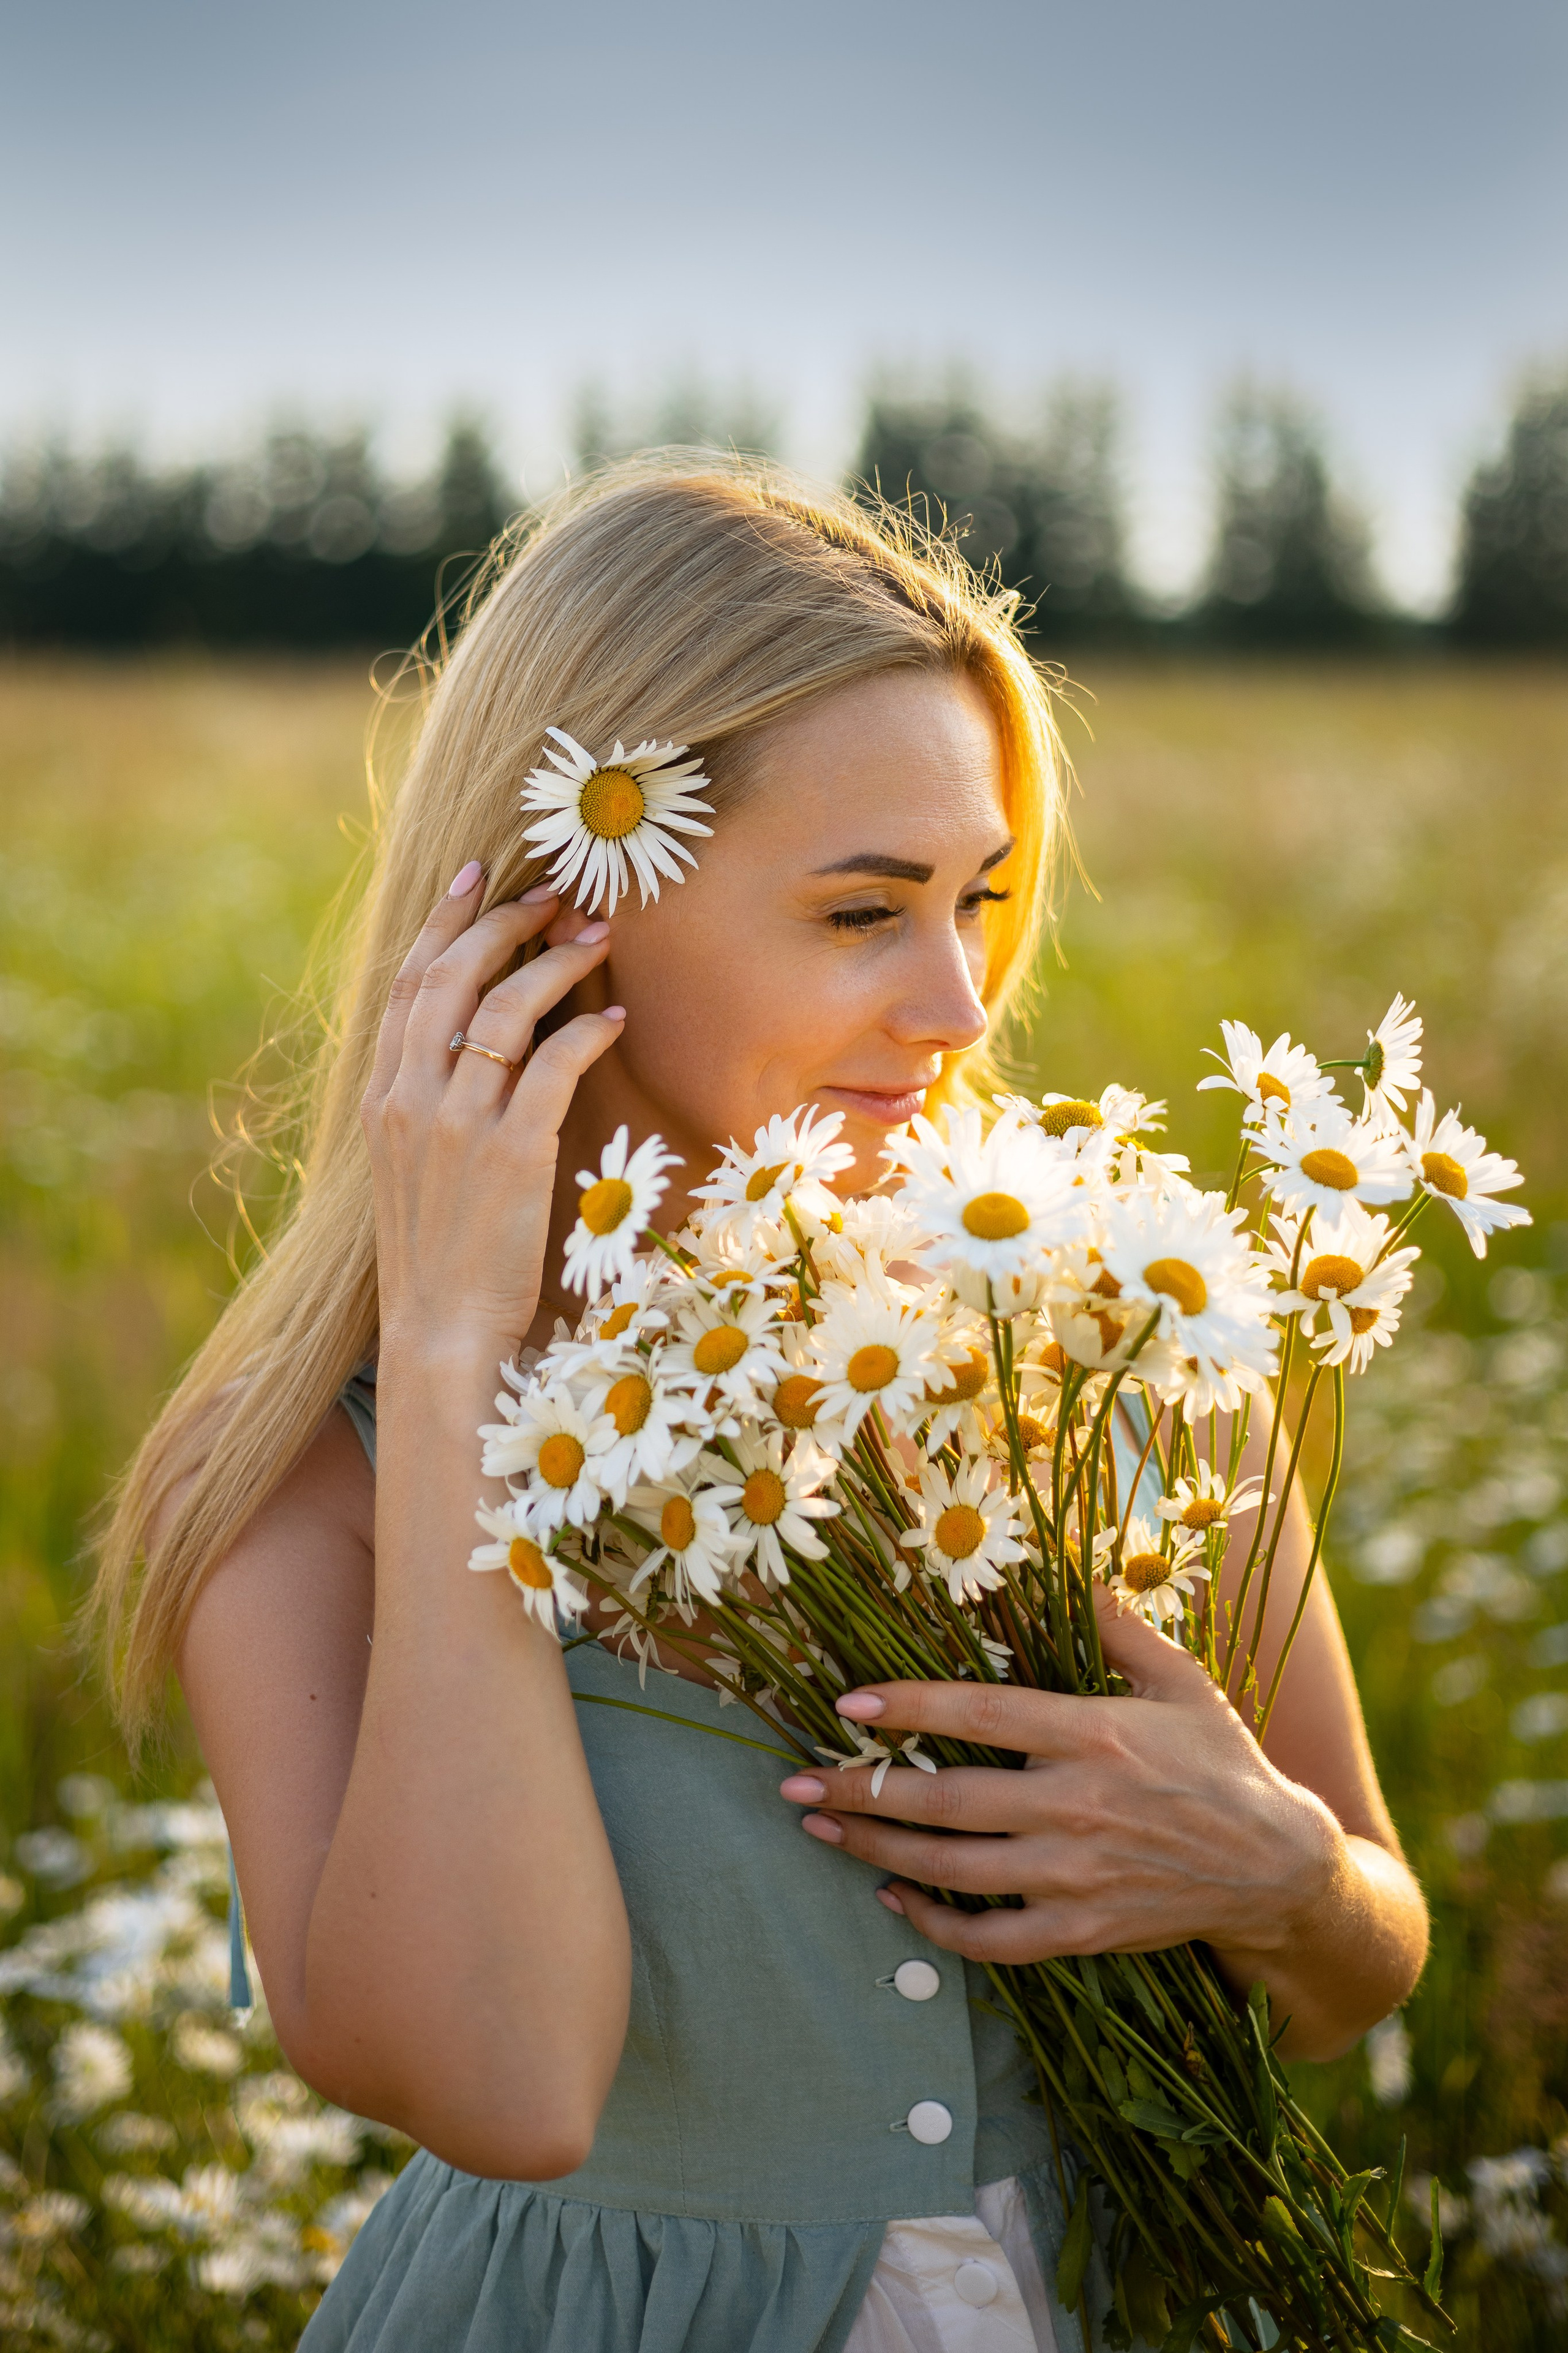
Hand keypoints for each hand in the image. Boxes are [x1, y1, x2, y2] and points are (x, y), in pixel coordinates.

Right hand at [361, 864, 624, 1358]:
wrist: (442, 1333)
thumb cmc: (442, 1256)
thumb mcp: (414, 1170)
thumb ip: (431, 1105)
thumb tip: (474, 1047)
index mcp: (383, 1099)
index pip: (408, 985)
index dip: (443, 922)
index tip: (476, 875)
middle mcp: (411, 1100)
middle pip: (452, 976)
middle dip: (505, 921)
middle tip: (555, 894)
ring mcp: (457, 1124)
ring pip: (505, 1008)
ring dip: (556, 961)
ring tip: (598, 937)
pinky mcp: (510, 1153)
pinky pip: (553, 1064)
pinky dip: (586, 1029)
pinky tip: (614, 1017)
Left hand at [779, 1591, 1341, 1967]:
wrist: (1277, 1867)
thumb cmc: (1221, 1760)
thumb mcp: (1180, 1679)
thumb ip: (1117, 1626)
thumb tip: (1071, 1566)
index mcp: (1093, 1732)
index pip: (982, 1714)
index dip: (910, 1706)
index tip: (847, 1704)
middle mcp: (1077, 1805)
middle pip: (946, 1799)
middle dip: (861, 1789)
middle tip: (794, 1784)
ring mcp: (1076, 1876)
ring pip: (953, 1868)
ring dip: (875, 1851)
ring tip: (820, 1829)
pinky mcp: (1082, 1932)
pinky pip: (990, 1939)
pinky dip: (935, 1925)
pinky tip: (894, 1899)